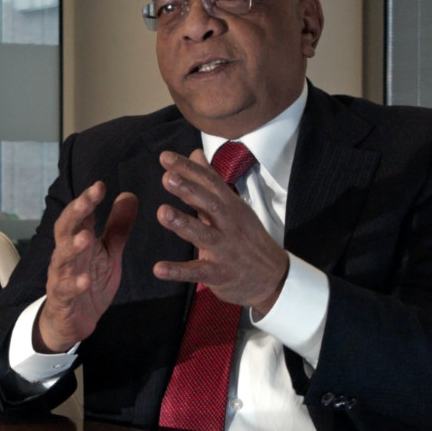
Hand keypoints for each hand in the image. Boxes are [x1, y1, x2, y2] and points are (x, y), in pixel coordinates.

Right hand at [35, 181, 139, 352]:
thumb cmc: (90, 281)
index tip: (100, 185)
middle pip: (66, 229)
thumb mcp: (109, 253)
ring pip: (61, 257)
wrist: (72, 321)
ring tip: (86, 238)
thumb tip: (129, 195)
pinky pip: (65, 290)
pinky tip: (84, 280)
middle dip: (76, 213)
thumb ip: (118, 227)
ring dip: (72, 247)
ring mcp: (61, 276)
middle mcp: (66, 255)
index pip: (80, 215)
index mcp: (78, 240)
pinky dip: (73, 284)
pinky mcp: (62, 299)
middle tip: (88, 200)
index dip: (87, 199)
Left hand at [153, 149, 289, 314]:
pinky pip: (197, 272)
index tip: (165, 158)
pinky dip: (178, 271)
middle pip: (209, 203)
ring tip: (163, 213)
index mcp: (230, 205)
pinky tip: (158, 268)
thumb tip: (195, 153)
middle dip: (189, 190)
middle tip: (167, 178)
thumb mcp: (232, 205)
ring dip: (183, 224)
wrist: (273, 276)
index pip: (209, 182)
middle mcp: (228, 224)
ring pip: (203, 235)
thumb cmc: (248, 237)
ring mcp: (224, 249)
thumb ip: (210, 181)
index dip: (188, 169)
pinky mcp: (218, 273)